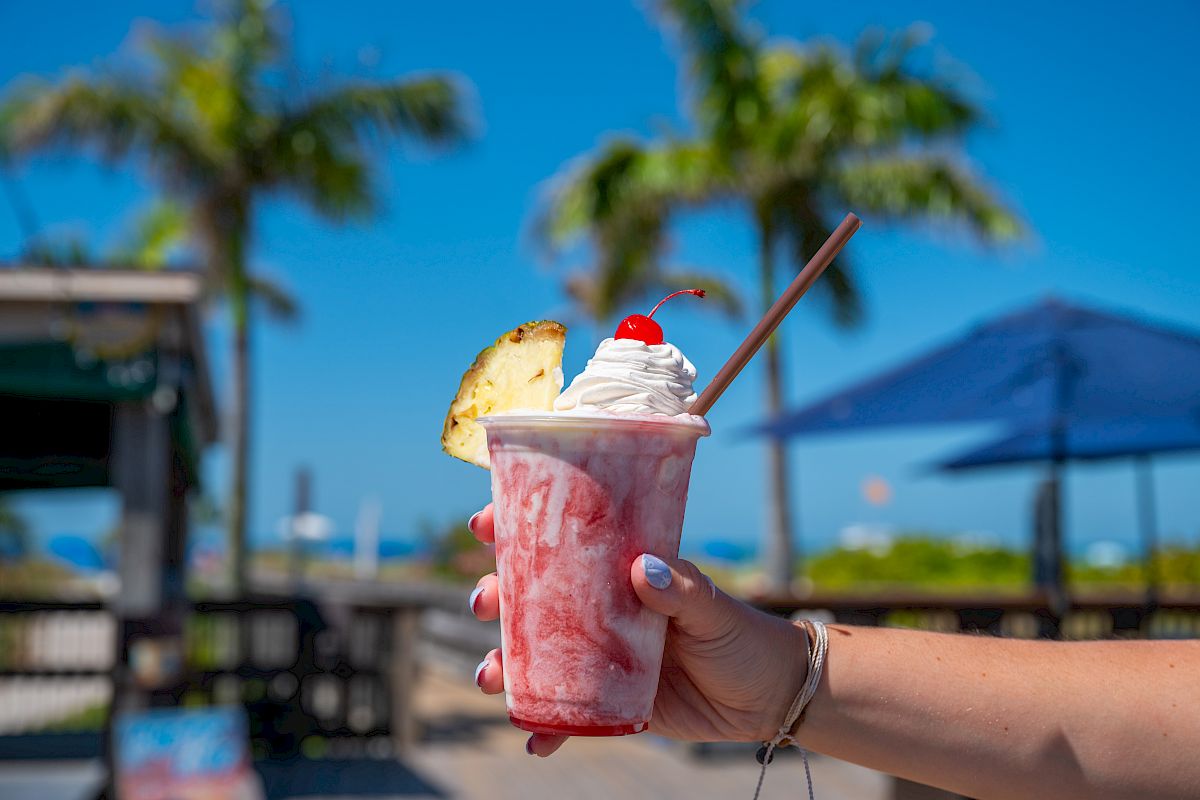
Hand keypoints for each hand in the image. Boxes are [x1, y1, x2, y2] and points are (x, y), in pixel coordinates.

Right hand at [466, 503, 809, 755]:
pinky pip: (567, 715)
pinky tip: (534, 740)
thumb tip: (645, 568)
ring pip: (536, 655)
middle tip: (484, 602)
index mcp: (621, 573)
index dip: (517, 529)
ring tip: (490, 676)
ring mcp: (601, 656)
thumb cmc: (743, 635)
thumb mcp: (714, 607)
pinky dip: (547, 728)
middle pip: (532, 597)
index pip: (562, 542)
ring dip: (503, 663)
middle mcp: (602, 610)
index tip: (484, 525)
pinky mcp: (610, 701)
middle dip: (496, 596)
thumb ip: (683, 589)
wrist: (769, 696)